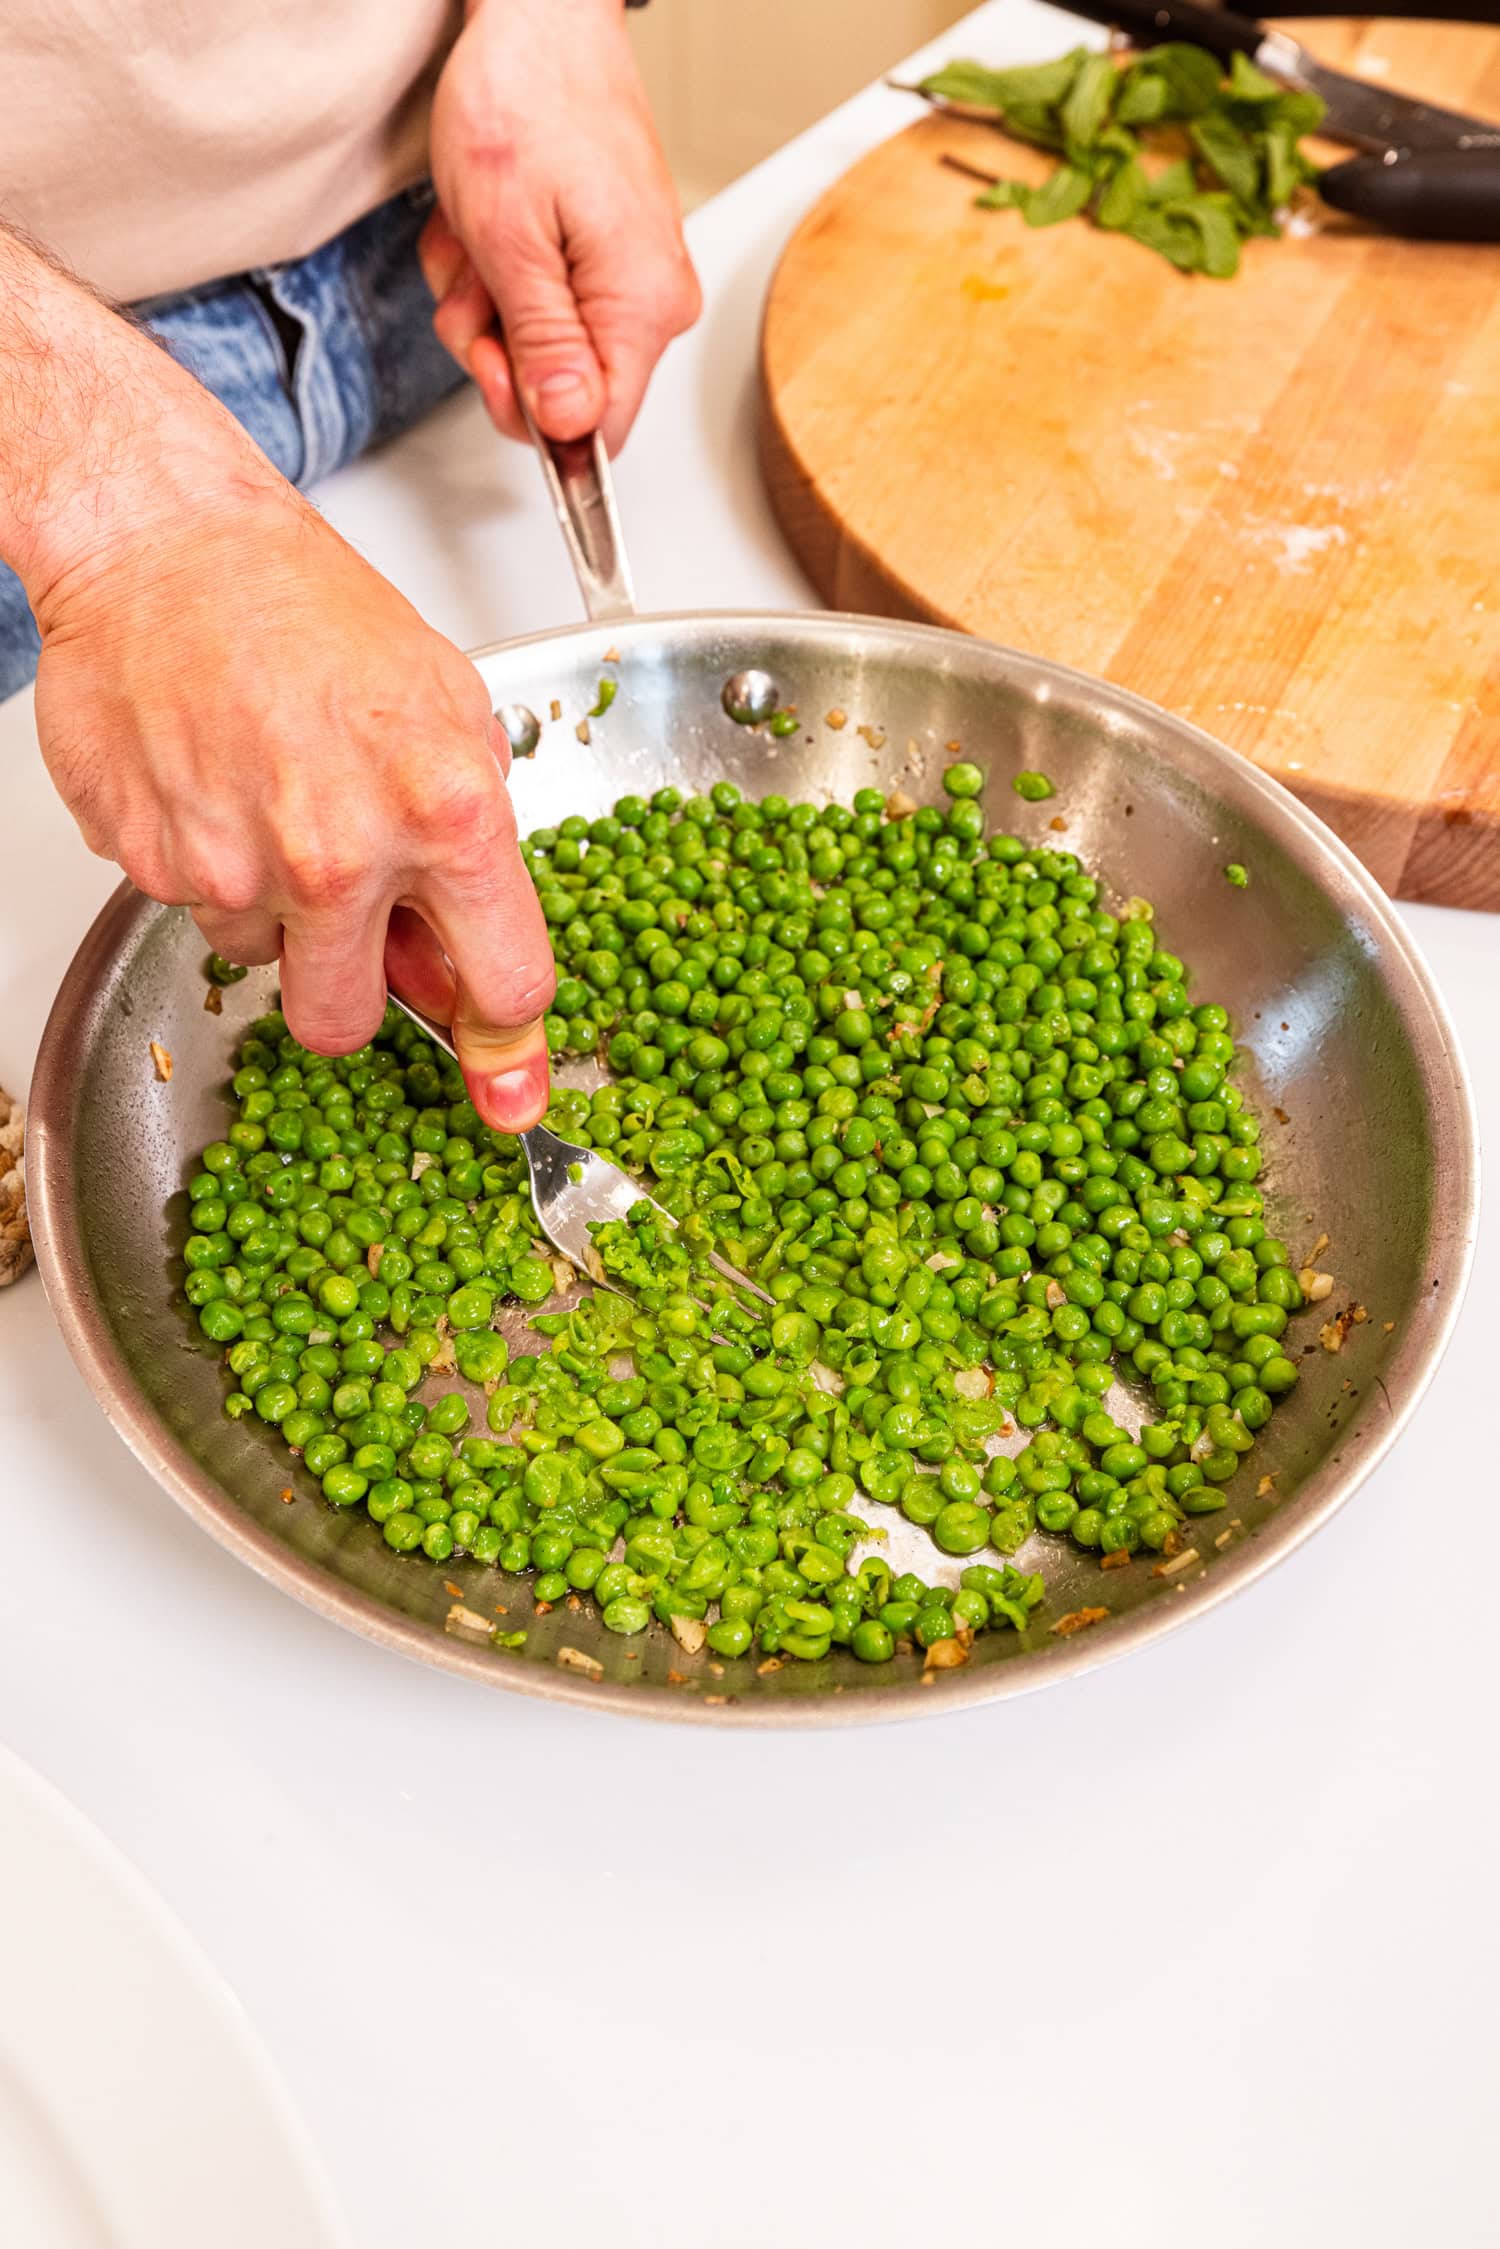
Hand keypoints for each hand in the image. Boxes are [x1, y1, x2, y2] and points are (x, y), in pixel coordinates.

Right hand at [31, 481, 555, 1131]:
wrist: (168, 546)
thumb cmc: (310, 609)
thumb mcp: (450, 713)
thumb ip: (471, 856)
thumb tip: (463, 975)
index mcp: (447, 811)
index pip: (506, 985)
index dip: (505, 1042)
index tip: (507, 1083)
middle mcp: (340, 853)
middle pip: (347, 1027)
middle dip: (350, 991)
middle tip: (348, 922)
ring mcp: (235, 863)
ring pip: (261, 962)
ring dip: (273, 912)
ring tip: (273, 800)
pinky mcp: (149, 860)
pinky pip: (192, 910)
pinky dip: (208, 867)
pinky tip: (219, 786)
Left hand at [421, 0, 700, 450]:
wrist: (538, 16)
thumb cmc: (524, 100)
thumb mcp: (508, 240)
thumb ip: (542, 345)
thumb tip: (570, 427)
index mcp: (643, 306)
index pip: (601, 430)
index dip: (536, 421)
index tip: (492, 374)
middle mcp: (653, 300)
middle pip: (564, 392)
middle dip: (497, 347)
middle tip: (474, 281)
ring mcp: (631, 278)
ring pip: (540, 349)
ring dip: (486, 305)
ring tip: (480, 238)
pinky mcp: (607, 258)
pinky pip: (540, 305)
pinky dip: (497, 275)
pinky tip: (490, 228)